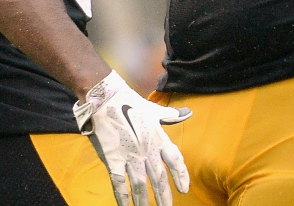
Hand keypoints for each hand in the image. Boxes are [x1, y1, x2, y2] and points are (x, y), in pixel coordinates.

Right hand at [73, 71, 191, 205]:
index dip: (181, 174)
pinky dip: (123, 196)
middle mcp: (147, 148)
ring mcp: (130, 155)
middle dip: (164, 196)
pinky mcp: (113, 158)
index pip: (174, 159)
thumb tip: (188, 113)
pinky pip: (119, 182)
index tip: (185, 189)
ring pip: (141, 184)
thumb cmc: (130, 102)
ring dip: (144, 200)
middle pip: (159, 177)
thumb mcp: (153, 109)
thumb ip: (170, 115)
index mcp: (158, 136)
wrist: (104, 98)